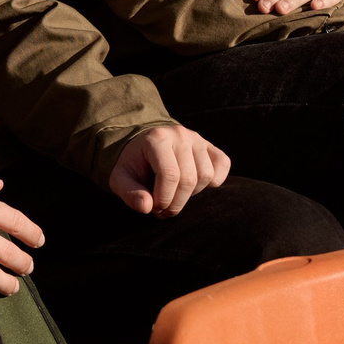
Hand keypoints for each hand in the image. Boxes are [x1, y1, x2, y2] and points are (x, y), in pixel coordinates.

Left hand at [107, 123, 229, 217]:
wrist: (145, 147)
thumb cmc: (134, 165)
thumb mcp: (121, 179)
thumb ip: (129, 193)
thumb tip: (147, 207)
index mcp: (157, 139)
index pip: (170, 175)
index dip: (164, 198)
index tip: (155, 208)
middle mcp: (180, 135)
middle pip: (189, 179)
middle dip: (177, 202)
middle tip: (164, 209)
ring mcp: (197, 139)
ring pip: (206, 176)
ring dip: (192, 195)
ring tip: (175, 196)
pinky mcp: (210, 146)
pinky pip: (223, 165)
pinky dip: (214, 181)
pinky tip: (195, 187)